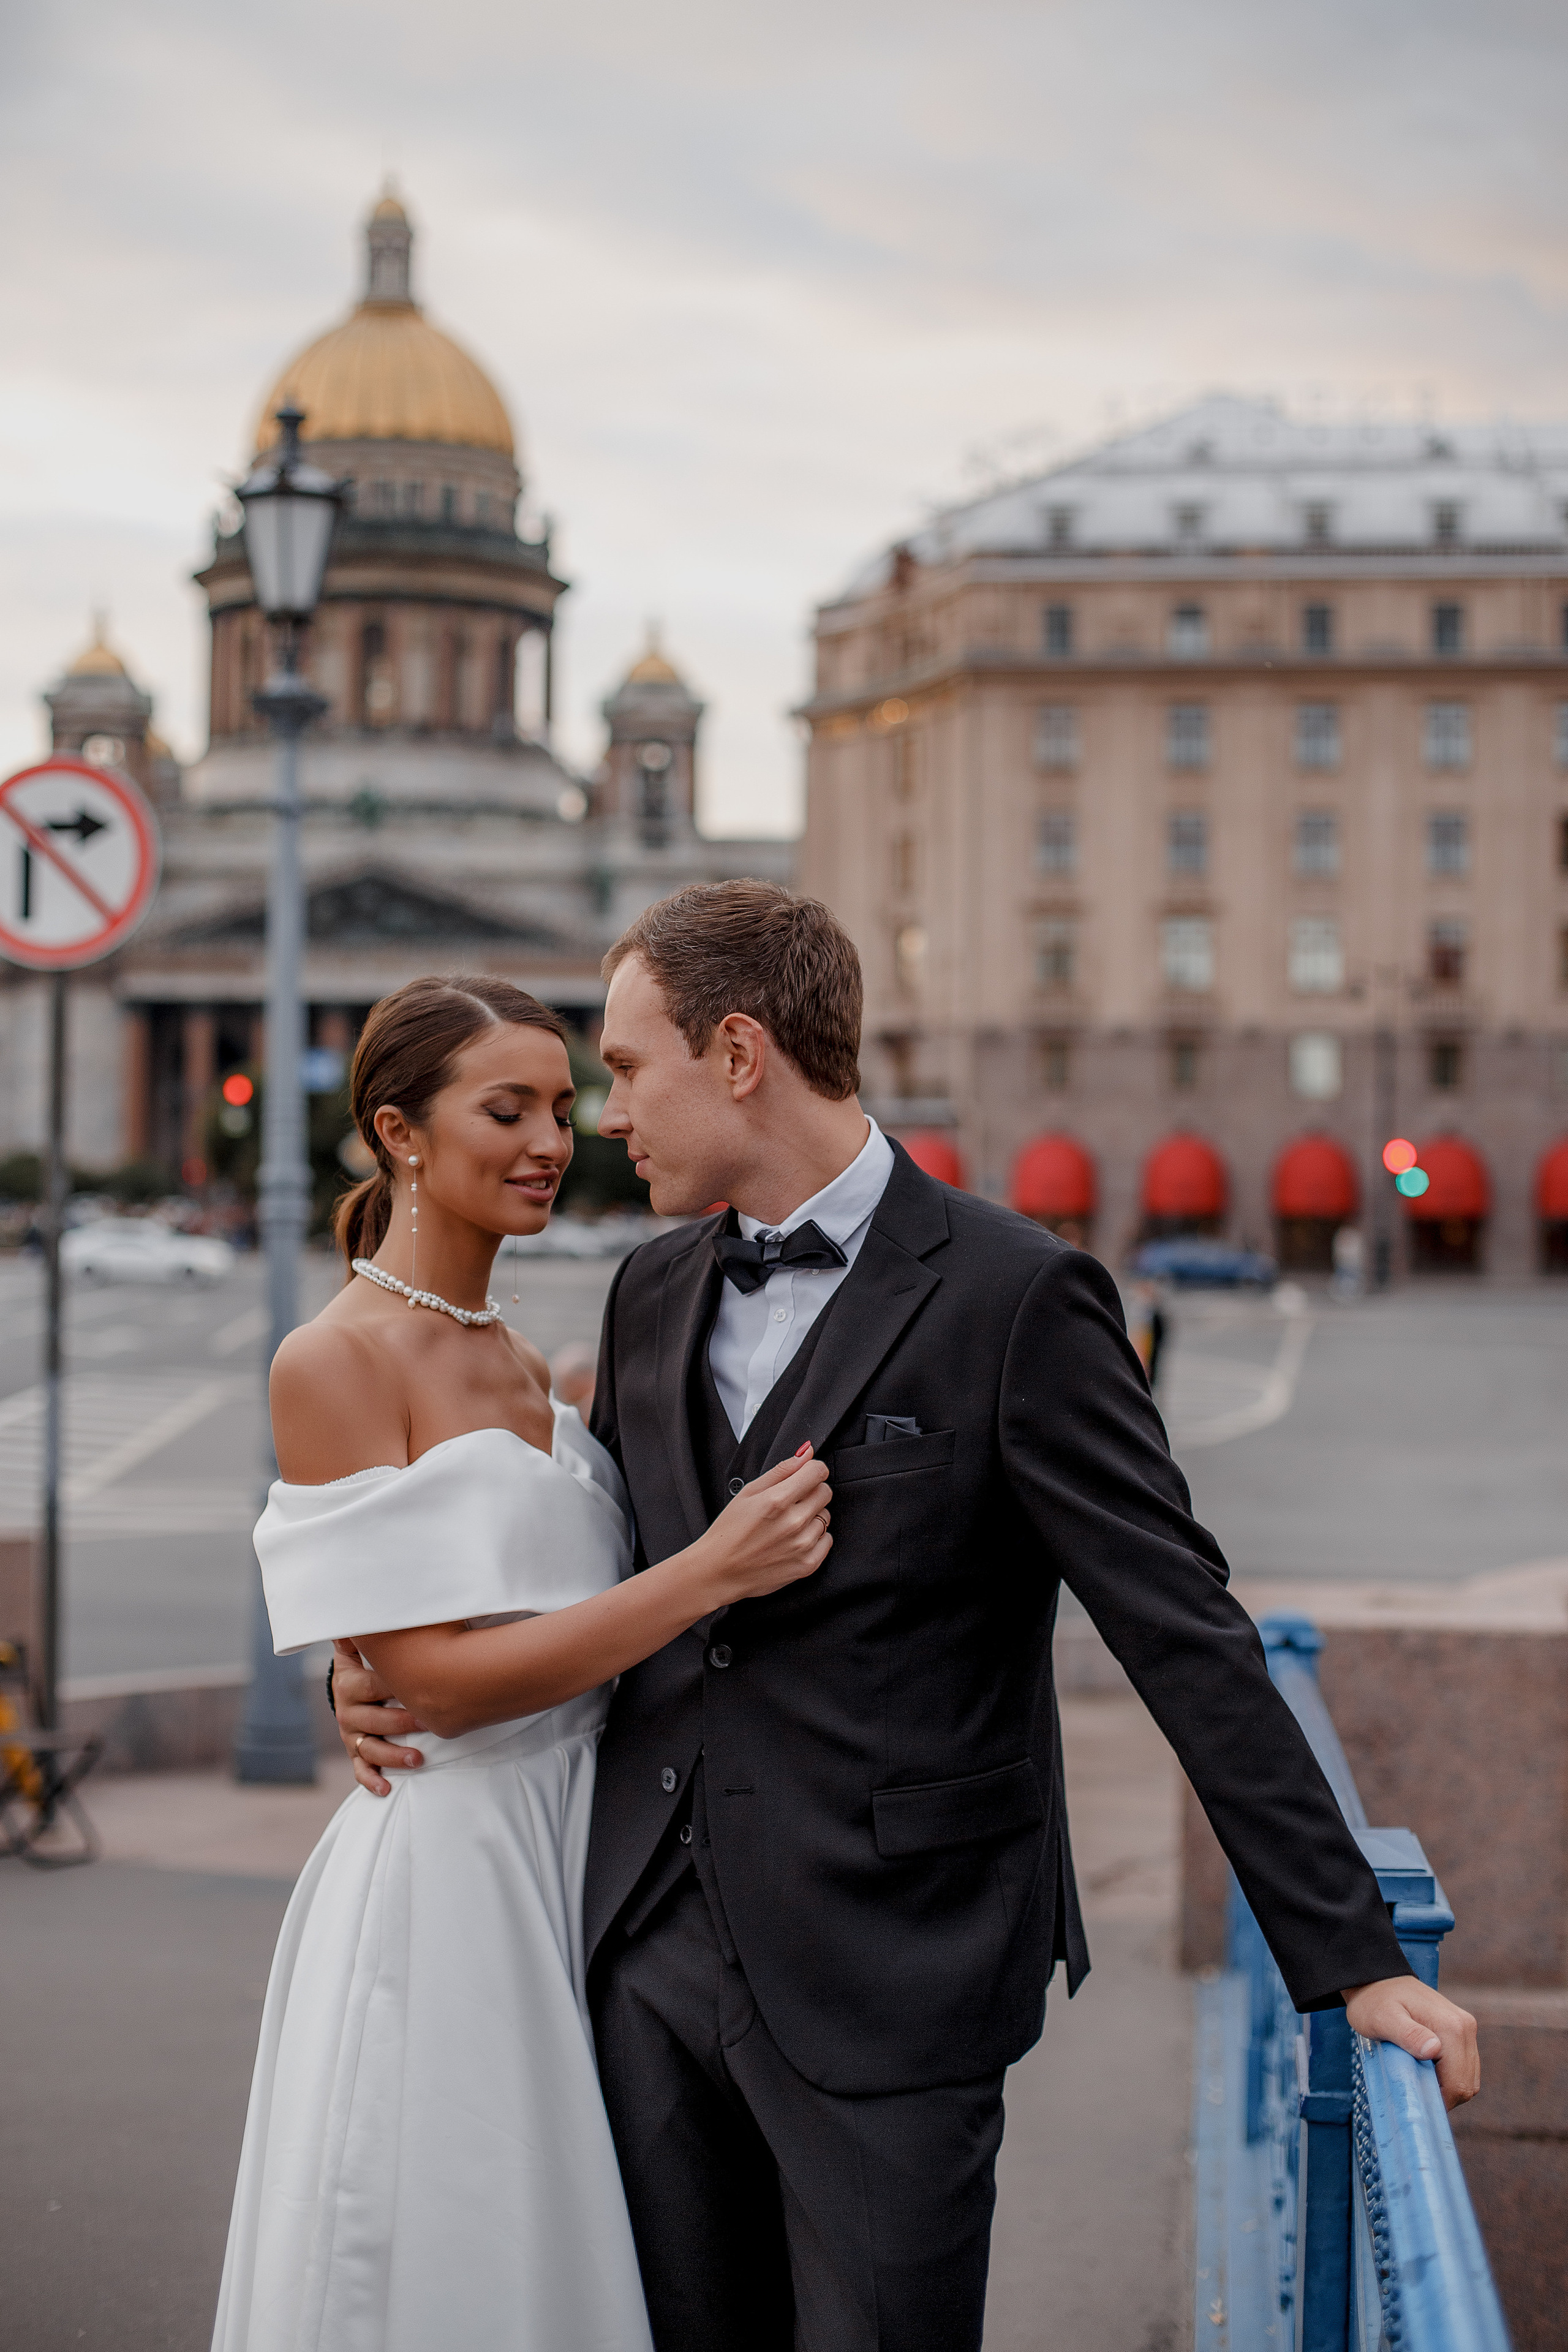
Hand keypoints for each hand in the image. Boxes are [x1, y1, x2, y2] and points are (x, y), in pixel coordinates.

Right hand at [333, 1639, 427, 1796]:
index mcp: (349, 1681)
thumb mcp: (367, 1643)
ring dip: (393, 1756)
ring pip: (370, 1748)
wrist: (352, 1683)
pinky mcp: (355, 1751)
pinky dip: (371, 1780)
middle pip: (373, 1719)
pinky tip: (386, 1788)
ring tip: (418, 1759)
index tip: (419, 1685)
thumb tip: (368, 1606)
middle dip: (402, 1722)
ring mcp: (351, 1733)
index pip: (372, 1685)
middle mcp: (347, 1709)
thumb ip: (369, 1629)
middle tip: (429, 1722)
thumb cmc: (372, 1660)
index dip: (394, 1687)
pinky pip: (360, 1769)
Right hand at [693, 1446, 832, 1607]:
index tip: (803, 1476)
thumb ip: (781, 1470)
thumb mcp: (748, 1492)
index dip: (811, 1470)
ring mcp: (803, 1545)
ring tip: (787, 1524)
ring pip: (826, 1516)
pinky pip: (827, 1540)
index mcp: (777, 1500)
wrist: (719, 1572)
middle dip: (811, 1491)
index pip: (818, 1471)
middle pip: (825, 1492)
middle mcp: (794, 1522)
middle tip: (791, 1502)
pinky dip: (815, 1537)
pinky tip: (794, 1540)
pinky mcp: (807, 1565)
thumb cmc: (729, 1531)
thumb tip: (806, 1453)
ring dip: (812, 1516)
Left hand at [1343, 1975, 1479, 2110]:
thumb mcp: (1382, 2018)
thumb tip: (1434, 2050)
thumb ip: (1408, 2035)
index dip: (1439, 2100)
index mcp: (1451, 2027)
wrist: (1379, 1978)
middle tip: (1415, 2091)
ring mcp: (1466, 2029)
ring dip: (1447, 2087)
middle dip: (1444, 2096)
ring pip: (1468, 2078)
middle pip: (1467, 2084)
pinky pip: (1464, 2067)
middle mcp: (1465, 2027)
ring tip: (1418, 2079)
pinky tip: (1426, 2070)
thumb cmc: (1375, 2000)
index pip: (1458, 2083)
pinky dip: (1449, 2077)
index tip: (1415, 2099)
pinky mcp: (1462, 2032)